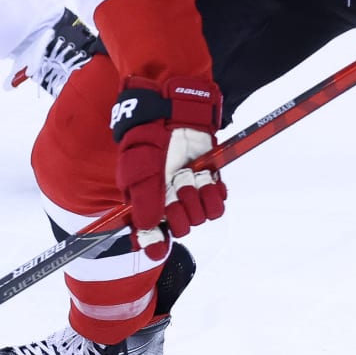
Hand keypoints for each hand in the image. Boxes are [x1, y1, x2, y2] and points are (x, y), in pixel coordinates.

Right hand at [111, 76, 225, 255]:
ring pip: (201, 217)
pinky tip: (207, 179)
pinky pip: (217, 204)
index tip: (159, 241)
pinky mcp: (208, 182)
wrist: (173, 111)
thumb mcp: (138, 170)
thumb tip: (147, 230)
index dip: (155, 242)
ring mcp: (189, 193)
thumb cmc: (148, 138)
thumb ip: (143, 202)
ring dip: (197, 198)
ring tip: (190, 176)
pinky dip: (214, 194)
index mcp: (145, 203)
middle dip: (181, 209)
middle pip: (181, 229)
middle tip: (177, 185)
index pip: (150, 237)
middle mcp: (167, 202)